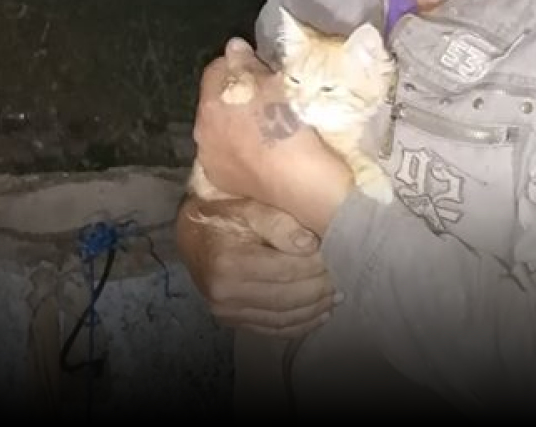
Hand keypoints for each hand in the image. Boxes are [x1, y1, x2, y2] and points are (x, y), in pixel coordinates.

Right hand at [176, 195, 340, 337]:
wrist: (190, 235)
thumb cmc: (224, 216)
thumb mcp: (249, 208)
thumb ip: (280, 224)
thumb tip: (310, 246)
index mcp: (230, 262)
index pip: (287, 270)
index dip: (317, 266)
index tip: (340, 256)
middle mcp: (225, 293)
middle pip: (287, 297)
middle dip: (321, 289)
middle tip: (344, 276)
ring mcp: (226, 312)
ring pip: (283, 318)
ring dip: (315, 310)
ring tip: (338, 296)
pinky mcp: (231, 320)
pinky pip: (272, 329)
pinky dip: (299, 325)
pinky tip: (320, 314)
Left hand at [193, 38, 352, 233]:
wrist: (301, 182)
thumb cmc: (289, 127)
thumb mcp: (274, 85)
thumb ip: (247, 64)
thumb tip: (233, 47)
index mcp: (211, 104)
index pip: (215, 70)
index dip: (237, 65)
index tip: (258, 69)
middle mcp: (201, 132)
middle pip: (215, 102)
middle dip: (233, 96)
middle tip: (263, 98)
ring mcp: (209, 160)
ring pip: (219, 130)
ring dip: (234, 124)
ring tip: (262, 127)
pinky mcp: (222, 182)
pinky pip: (226, 155)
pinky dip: (237, 149)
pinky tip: (257, 152)